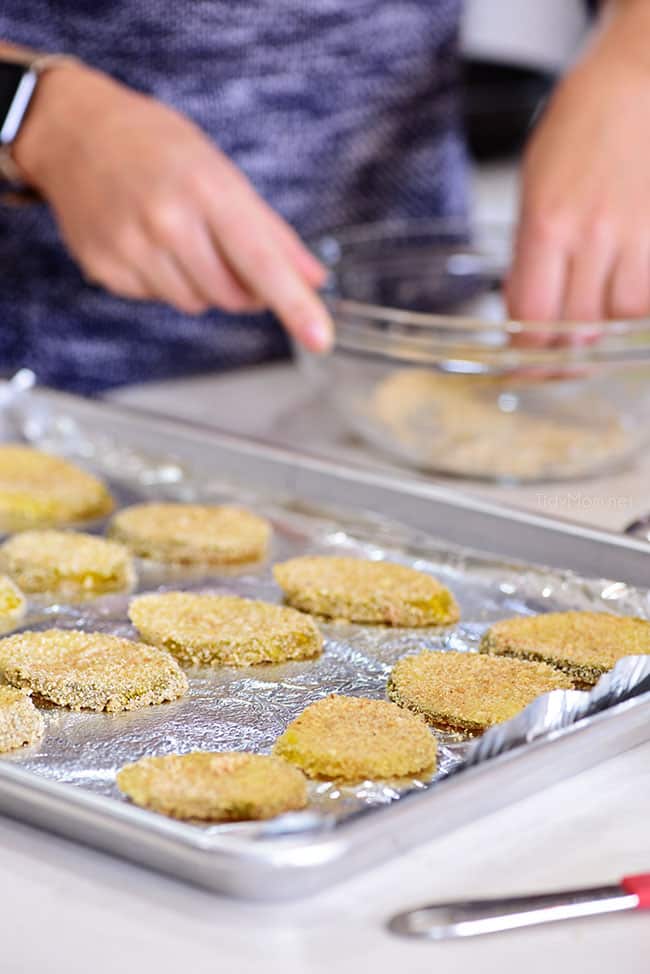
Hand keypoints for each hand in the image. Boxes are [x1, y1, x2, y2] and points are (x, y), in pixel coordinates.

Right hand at [13, 62, 332, 350]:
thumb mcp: (221, 171)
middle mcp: (168, 221)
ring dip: (201, 285)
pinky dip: (164, 281)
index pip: (262, 260)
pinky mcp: (106, 269)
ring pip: (196, 304)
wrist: (74, 132)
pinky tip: (149, 244)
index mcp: (207, 189)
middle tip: (225, 249)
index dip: (294, 303)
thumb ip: (271, 232)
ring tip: (180, 239)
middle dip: (243, 287)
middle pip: (232, 295)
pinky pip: (158, 299)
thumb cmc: (157, 147)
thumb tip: (313, 278)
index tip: (321, 337)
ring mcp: (132, 247)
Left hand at [507, 0, 649, 330]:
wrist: (634, 86)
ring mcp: (634, 234)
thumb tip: (524, 312)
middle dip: (561, 351)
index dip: (527, 354)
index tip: (522, 368)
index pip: (532, 316)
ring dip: (602, 330)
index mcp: (545, 225)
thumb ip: (528, 256)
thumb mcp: (532, 190)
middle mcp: (590, 235)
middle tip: (556, 355)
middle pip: (575, 326)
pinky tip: (621, 299)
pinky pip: (649, 297)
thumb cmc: (578, 130)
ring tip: (591, 320)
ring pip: (619, 318)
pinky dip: (635, 308)